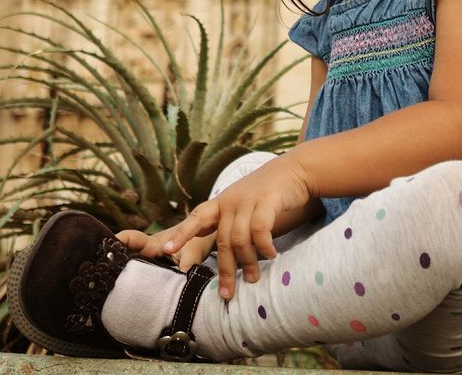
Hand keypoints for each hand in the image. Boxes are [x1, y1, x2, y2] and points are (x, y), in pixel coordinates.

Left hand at [155, 156, 312, 299]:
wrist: (295, 169)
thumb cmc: (268, 193)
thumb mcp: (243, 203)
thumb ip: (231, 223)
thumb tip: (227, 256)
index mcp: (221, 202)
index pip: (196, 217)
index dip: (181, 234)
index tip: (166, 251)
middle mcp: (231, 201)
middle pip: (222, 240)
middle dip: (224, 270)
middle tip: (226, 293)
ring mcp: (249, 199)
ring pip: (240, 239)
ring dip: (246, 262)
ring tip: (253, 278)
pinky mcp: (268, 200)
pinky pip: (260, 230)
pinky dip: (264, 246)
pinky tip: (270, 255)